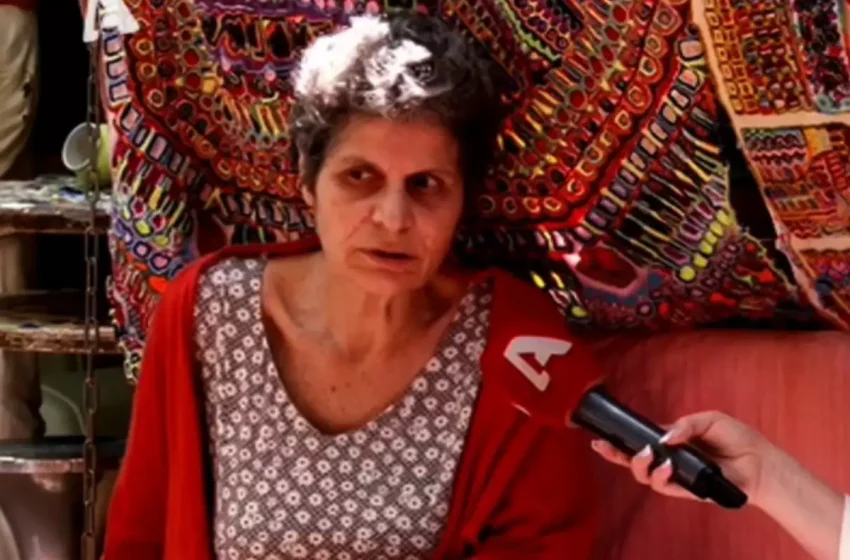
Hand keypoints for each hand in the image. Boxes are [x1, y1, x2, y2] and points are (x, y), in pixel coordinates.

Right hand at [590, 410, 773, 505]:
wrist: (760, 463)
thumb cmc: (737, 439)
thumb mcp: (710, 419)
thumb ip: (686, 424)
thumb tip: (664, 436)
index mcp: (671, 439)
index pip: (639, 439)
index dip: (620, 438)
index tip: (601, 435)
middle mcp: (669, 458)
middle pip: (634, 460)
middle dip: (615, 455)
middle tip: (605, 447)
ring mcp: (676, 475)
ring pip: (644, 476)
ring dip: (639, 465)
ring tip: (647, 454)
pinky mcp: (686, 490)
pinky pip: (664, 487)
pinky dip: (660, 476)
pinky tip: (666, 466)